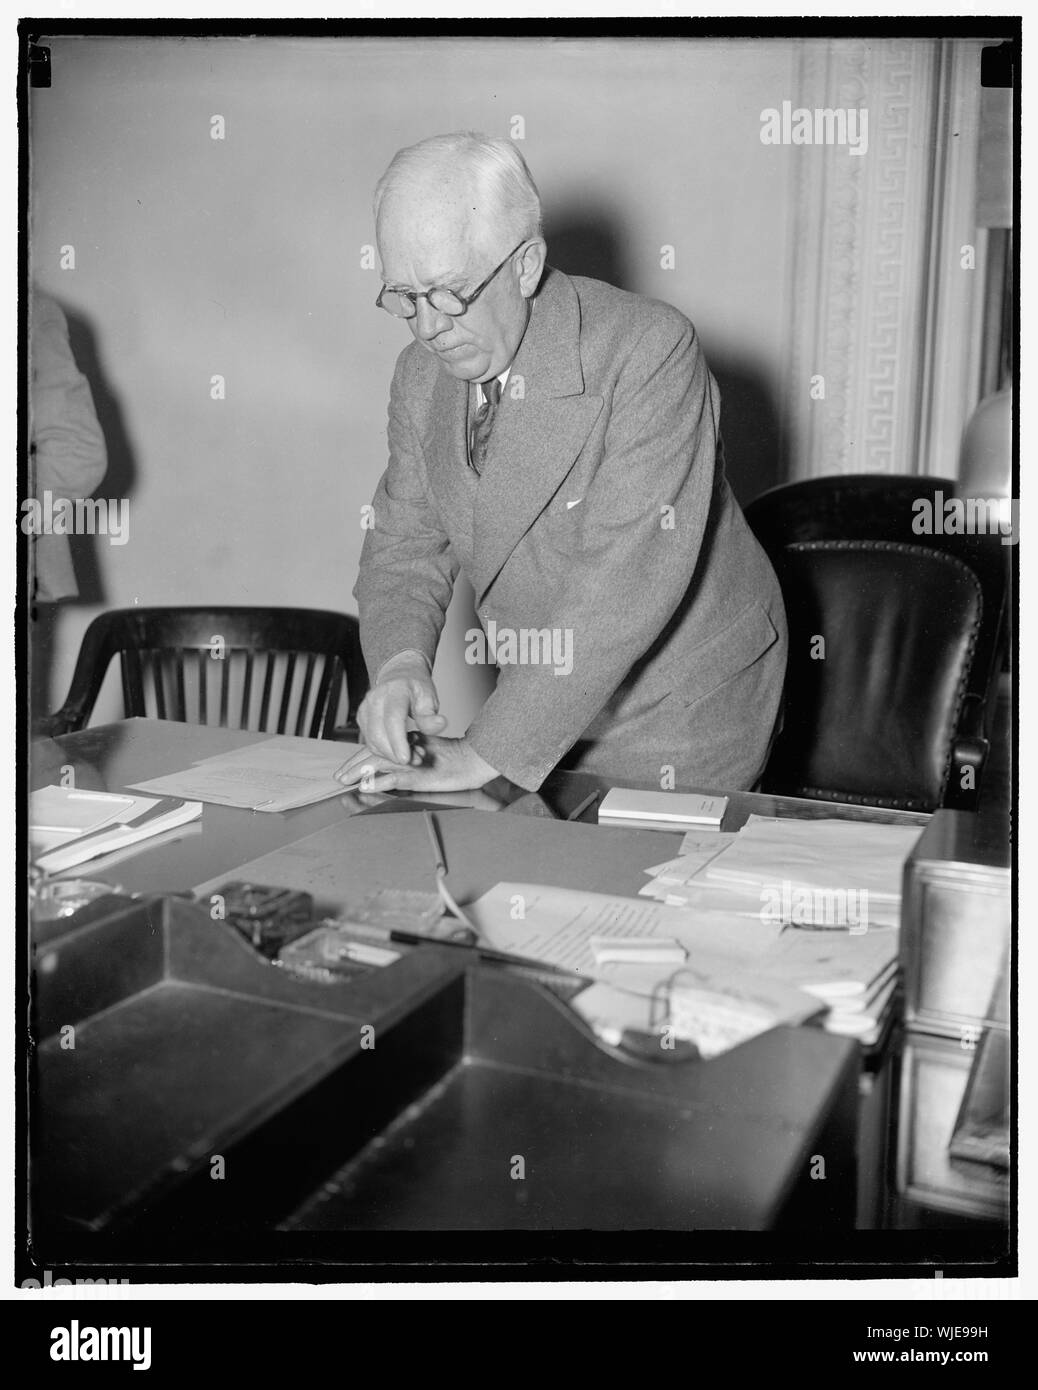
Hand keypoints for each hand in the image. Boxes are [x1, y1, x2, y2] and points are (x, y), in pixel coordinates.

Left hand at [335, 736, 498, 793]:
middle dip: (354, 765)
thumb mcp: (430, 758)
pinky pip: (394, 777)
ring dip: (359, 772)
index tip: (347, 768)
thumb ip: (413, 761)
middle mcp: (407, 748)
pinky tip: (365, 786)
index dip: (361, 758)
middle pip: (374, 754)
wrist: (475, 759)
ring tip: (344, 780)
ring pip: (379, 764)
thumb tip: (394, 771)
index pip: (380, 748)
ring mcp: (412, 761)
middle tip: (338, 776)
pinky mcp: (418, 774)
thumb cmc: (458, 761)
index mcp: (409, 742)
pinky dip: (378, 782)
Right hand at [356, 656, 446, 764]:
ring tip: (412, 753)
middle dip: (395, 754)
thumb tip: (439, 724)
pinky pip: (370, 742)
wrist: (400, 676)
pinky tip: (400, 749)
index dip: (398, 742)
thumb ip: (431, 714)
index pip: (393, 719)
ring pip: (372, 741)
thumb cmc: (415, 688)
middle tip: (416, 760)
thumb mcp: (429, 697)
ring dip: (390, 755)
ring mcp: (365, 709)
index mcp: (394, 691)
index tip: (407, 759)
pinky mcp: (361, 719)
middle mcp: (375, 699)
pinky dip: (385, 751)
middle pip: (378, 734)